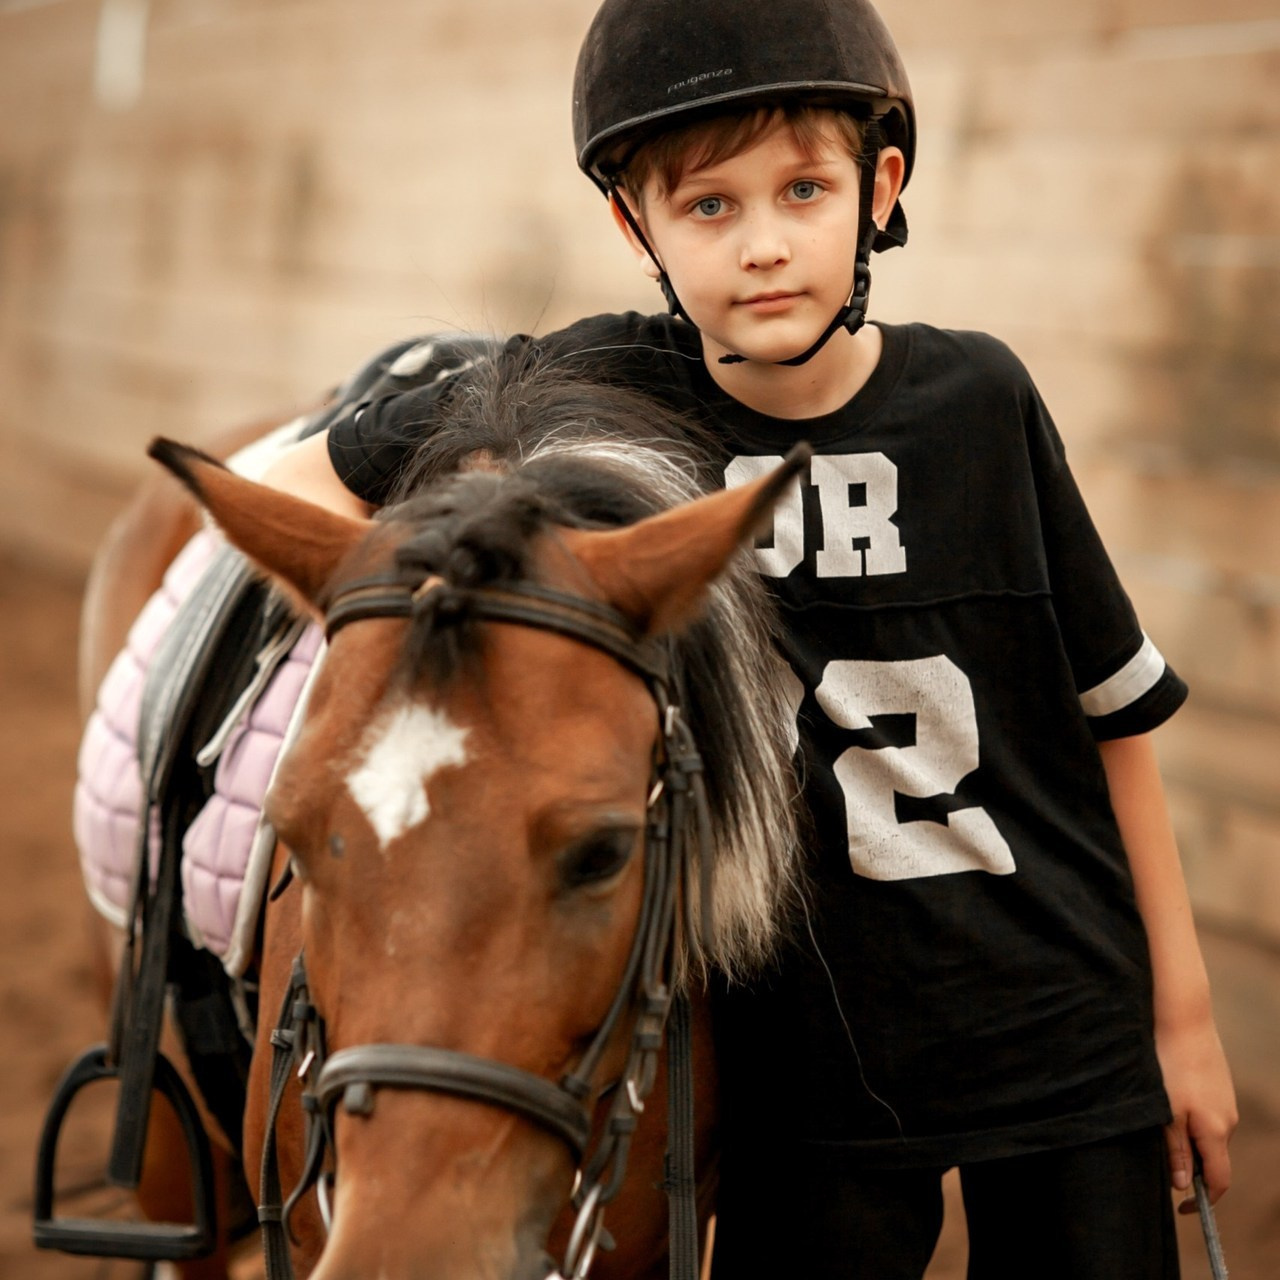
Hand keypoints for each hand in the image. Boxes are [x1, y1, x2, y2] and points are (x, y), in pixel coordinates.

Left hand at [1156, 1012, 1236, 1212]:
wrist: (1183, 1017)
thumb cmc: (1170, 1064)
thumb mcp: (1166, 1112)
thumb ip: (1177, 1150)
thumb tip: (1184, 1186)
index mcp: (1217, 1131)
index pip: (1219, 1181)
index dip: (1204, 1201)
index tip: (1182, 1209)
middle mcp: (1228, 1120)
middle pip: (1213, 1158)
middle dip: (1190, 1167)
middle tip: (1160, 1160)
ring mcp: (1226, 1101)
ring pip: (1208, 1134)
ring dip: (1188, 1139)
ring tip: (1159, 1122)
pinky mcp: (1220, 1085)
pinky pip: (1207, 1113)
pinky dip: (1190, 1118)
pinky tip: (1169, 1098)